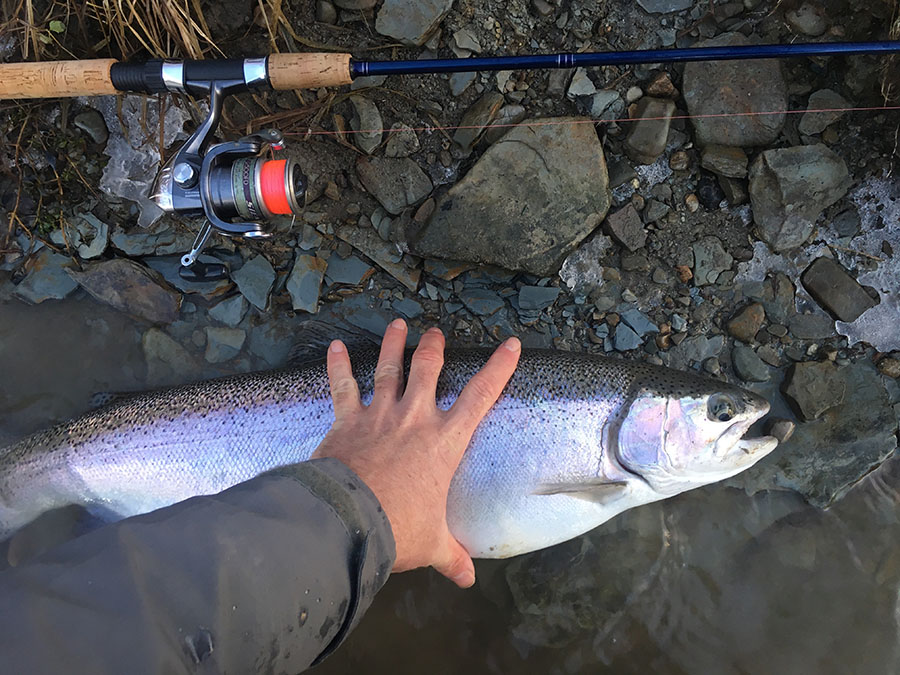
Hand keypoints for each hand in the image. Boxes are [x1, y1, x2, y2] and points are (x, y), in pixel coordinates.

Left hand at [311, 319, 520, 587]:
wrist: (350, 519)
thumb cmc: (399, 528)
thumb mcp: (431, 543)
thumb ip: (451, 556)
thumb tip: (467, 579)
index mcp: (444, 441)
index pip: (481, 397)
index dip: (498, 368)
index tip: (511, 344)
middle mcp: (414, 418)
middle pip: (428, 371)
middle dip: (434, 348)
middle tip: (435, 332)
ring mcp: (379, 415)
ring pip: (389, 369)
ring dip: (393, 345)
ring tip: (398, 324)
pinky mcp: (347, 420)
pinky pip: (342, 387)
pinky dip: (338, 366)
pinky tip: (335, 346)